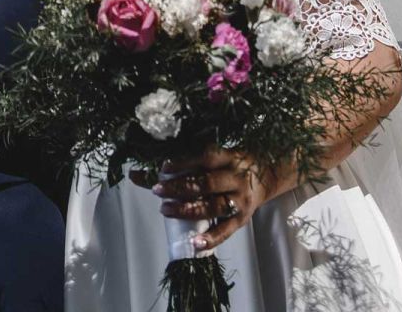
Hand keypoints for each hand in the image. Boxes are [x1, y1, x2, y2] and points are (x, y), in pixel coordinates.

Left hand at [130, 147, 285, 250]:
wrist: (267, 176)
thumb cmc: (229, 165)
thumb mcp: (209, 159)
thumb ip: (176, 165)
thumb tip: (134, 174)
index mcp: (227, 157)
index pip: (205, 157)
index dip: (184, 162)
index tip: (163, 167)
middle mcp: (235, 178)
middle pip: (207, 183)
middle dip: (180, 187)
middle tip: (157, 190)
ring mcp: (240, 200)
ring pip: (214, 206)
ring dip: (188, 209)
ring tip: (165, 210)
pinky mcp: (242, 219)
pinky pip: (226, 231)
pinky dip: (211, 238)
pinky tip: (195, 243)